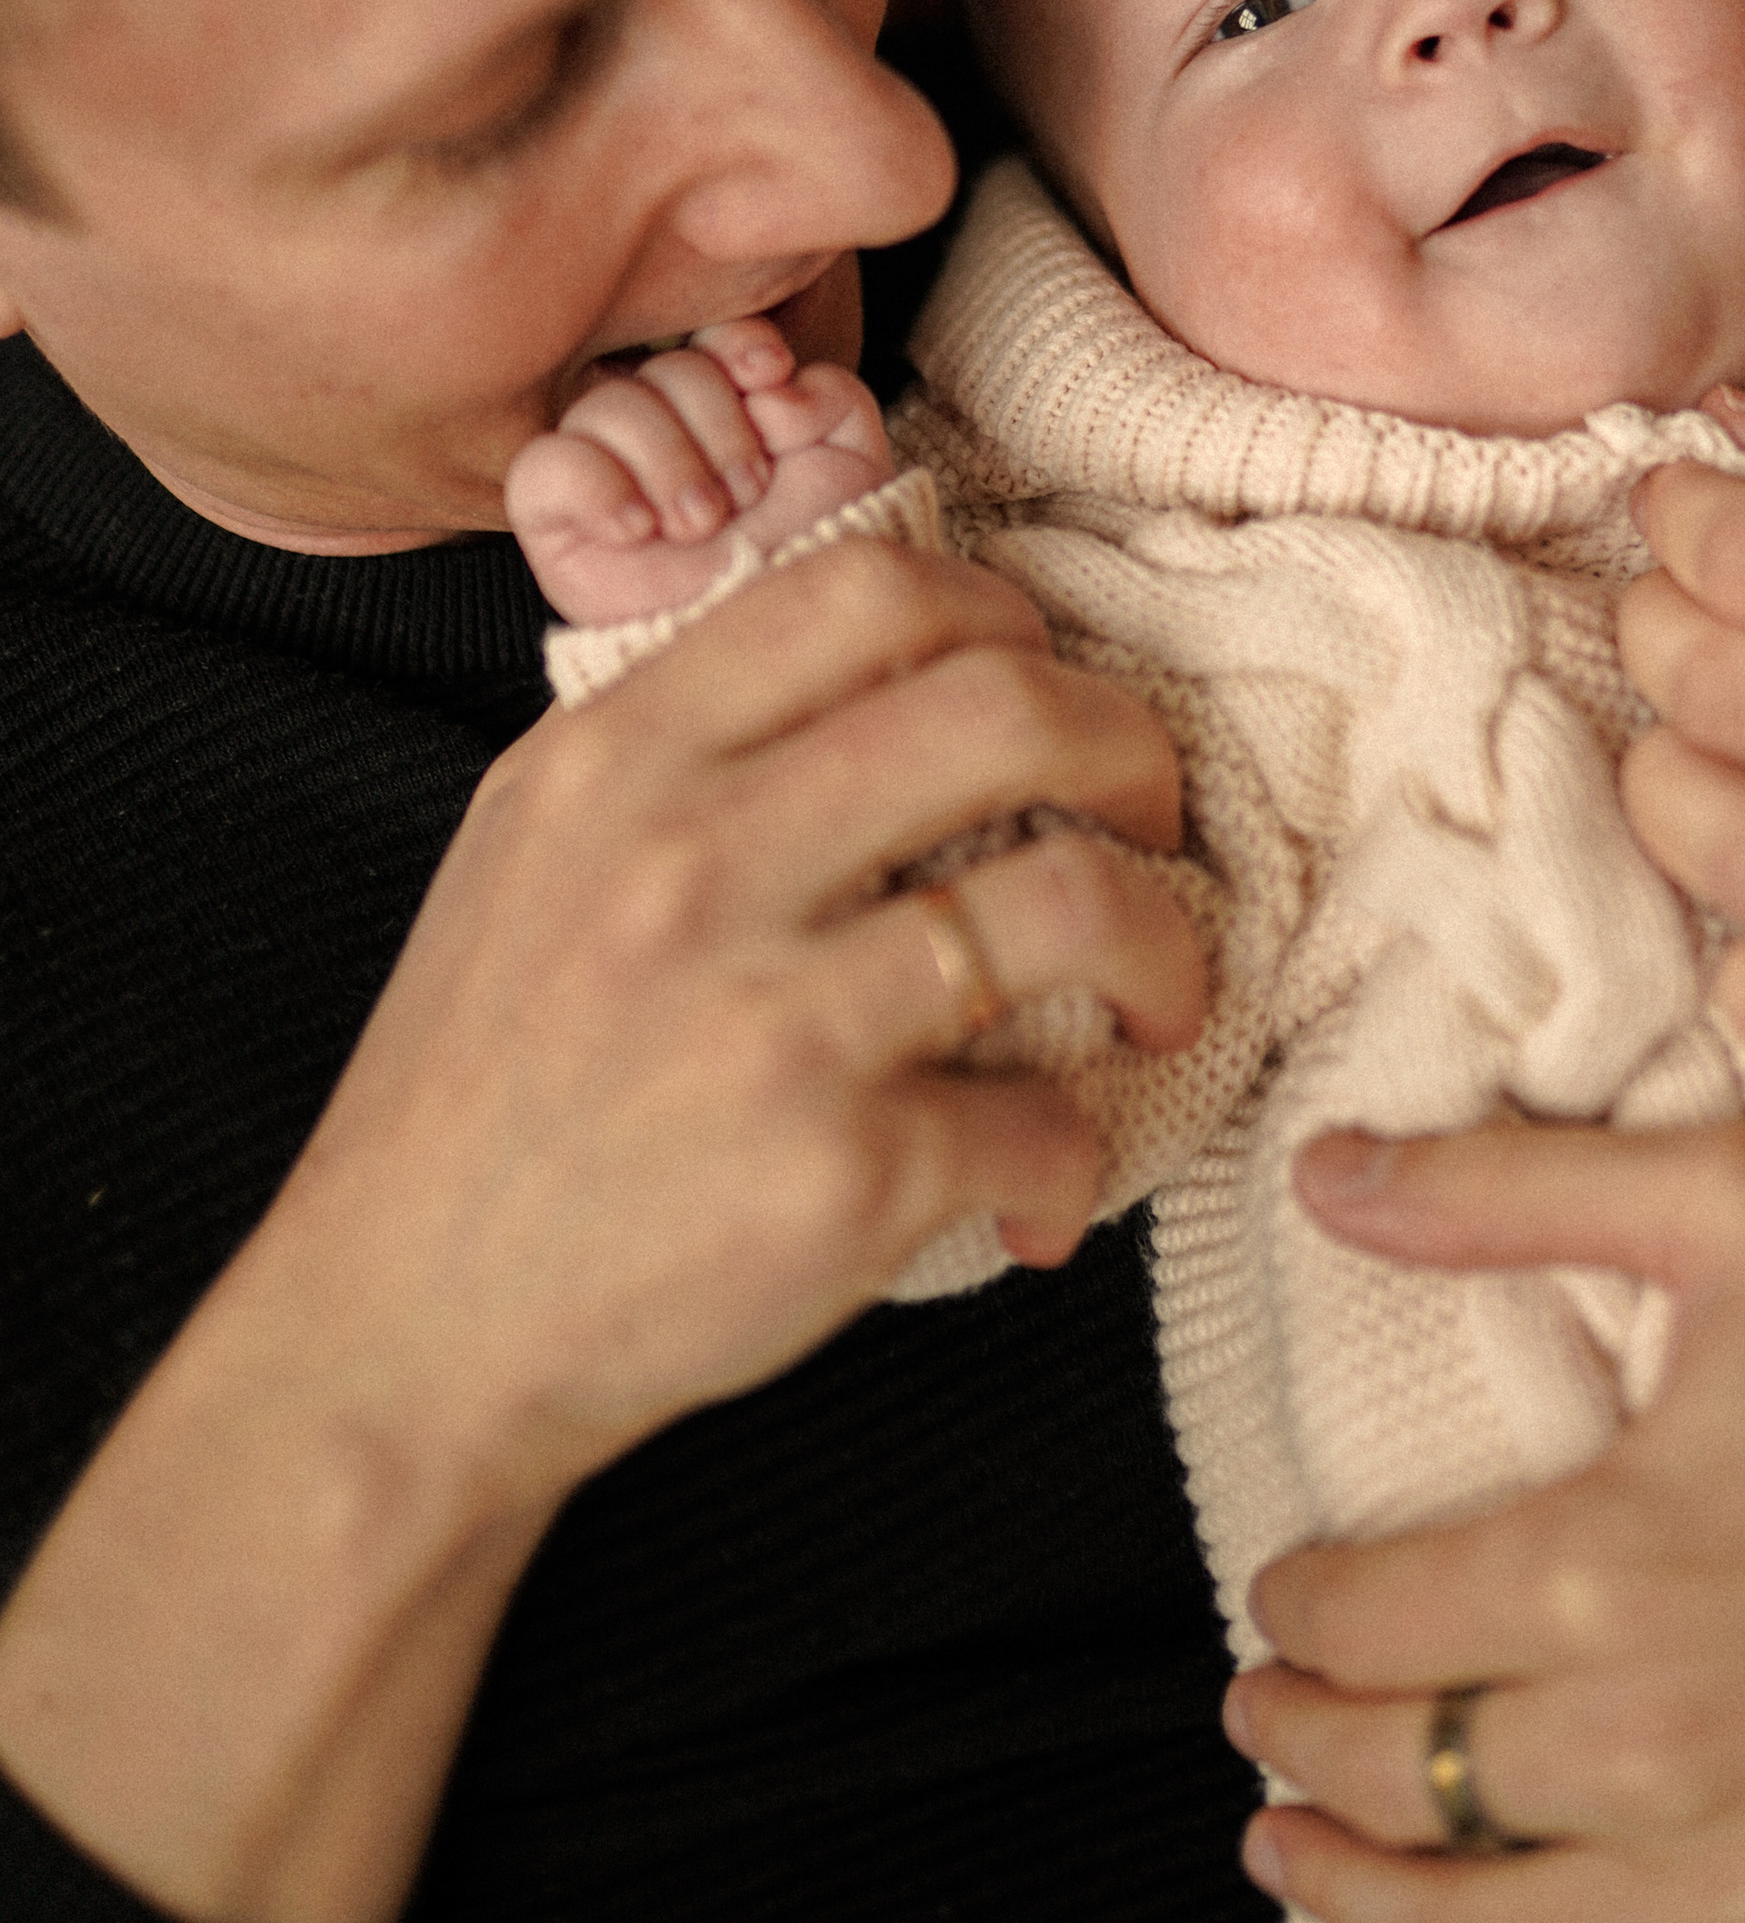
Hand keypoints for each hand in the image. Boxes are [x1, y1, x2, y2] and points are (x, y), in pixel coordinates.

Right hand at [0, 530, 1202, 1922]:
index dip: (1004, 614)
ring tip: (1161, 988)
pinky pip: (1044, 1119)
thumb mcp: (535, 848)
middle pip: (1005, 707)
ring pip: (1069, 900)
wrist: (401, 1333)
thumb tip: (897, 670)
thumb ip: (688, 743)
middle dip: (1130, 749)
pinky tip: (1042, 1172)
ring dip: (1165, 942)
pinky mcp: (839, 1176)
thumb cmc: (486, 1091)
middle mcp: (693, 861)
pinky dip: (1074, 1149)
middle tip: (1154, 811)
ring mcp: (771, 1020)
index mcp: (622, 758)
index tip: (1046, 678)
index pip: (868, 589)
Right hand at [507, 314, 894, 625]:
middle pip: (665, 368)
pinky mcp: (554, 518)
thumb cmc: (808, 562)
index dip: (737, 344)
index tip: (769, 379)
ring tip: (701, 524)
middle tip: (746, 494)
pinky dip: (595, 485)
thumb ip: (832, 396)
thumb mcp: (852, 468)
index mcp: (723, 409)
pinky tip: (637, 527)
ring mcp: (602, 470)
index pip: (710, 337)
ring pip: (607, 403)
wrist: (769, 649)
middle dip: (718, 425)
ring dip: (668, 460)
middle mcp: (659, 431)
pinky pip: (543, 464)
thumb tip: (770, 384)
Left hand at [1227, 1120, 1744, 1922]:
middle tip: (1260, 1720)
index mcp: (1612, 1573)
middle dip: (1299, 1750)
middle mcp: (1661, 1757)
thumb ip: (1505, 1190)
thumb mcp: (1739, 1204)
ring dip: (1367, 1904)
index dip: (1298, 1608)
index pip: (1369, 1622)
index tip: (1281, 1590)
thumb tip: (1324, 1173)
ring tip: (1303, 1865)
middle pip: (1404, 1787)